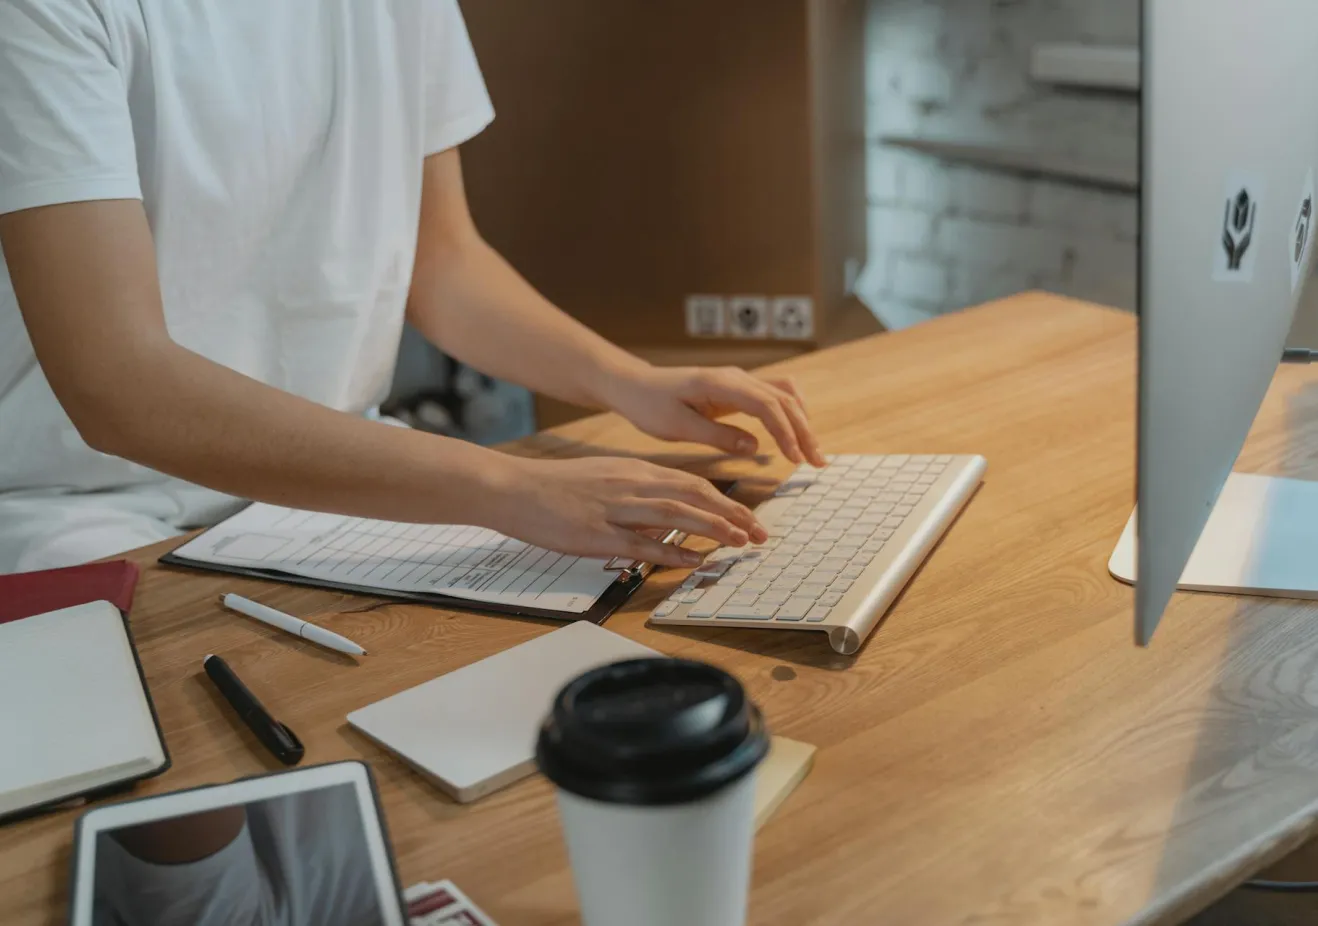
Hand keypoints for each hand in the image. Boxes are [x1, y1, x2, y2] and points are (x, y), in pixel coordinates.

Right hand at [487, 456, 768, 566]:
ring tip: (741, 542)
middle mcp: (632, 485)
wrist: (514, 488)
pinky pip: (642, 543)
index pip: (693, 482)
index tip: (749, 517)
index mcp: (635, 471)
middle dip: (733, 514)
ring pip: (676, 514)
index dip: (726, 501)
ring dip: (714, 528)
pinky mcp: (597, 535)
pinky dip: (673, 551)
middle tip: (760, 533)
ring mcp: (615, 509)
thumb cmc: (557, 487)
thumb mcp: (605, 478)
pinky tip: (695, 560)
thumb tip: (669, 509)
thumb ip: (638, 490)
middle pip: (694, 495)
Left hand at [605, 365, 825, 466]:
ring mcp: (739, 380)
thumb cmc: (650, 405)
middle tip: (818, 463)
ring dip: (802, 422)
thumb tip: (755, 448)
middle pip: (784, 399)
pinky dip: (790, 415)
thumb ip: (717, 435)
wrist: (635, 385)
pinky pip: (774, 397)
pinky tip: (794, 436)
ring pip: (785, 396)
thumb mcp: (677, 427)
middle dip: (804, 431)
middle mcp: (736, 377)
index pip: (767, 405)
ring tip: (812, 453)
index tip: (796, 460)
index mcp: (721, 384)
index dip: (787, 432)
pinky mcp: (738, 389)